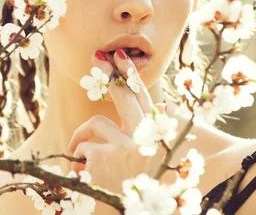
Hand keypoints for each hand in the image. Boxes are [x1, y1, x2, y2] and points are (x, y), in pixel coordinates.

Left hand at [67, 48, 167, 193]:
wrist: (175, 206)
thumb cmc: (180, 187)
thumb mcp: (180, 156)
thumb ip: (170, 129)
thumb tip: (161, 105)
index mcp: (161, 134)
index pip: (143, 94)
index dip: (129, 73)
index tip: (119, 55)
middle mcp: (143, 134)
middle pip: (122, 95)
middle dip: (110, 73)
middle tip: (97, 57)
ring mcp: (122, 145)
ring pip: (95, 125)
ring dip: (83, 135)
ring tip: (75, 146)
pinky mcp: (103, 160)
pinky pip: (84, 151)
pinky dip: (82, 162)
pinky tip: (84, 174)